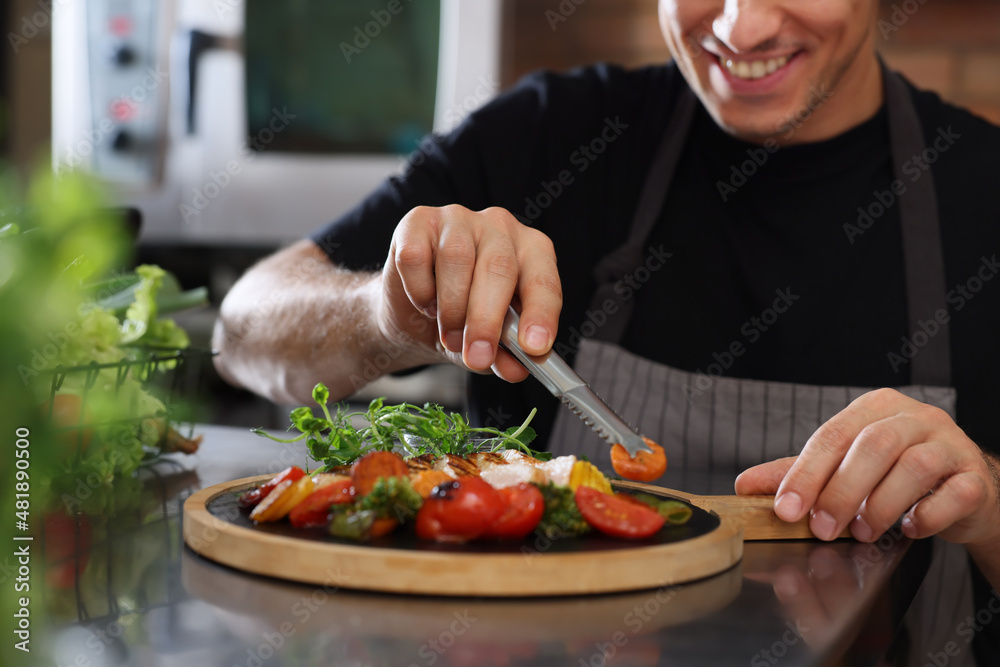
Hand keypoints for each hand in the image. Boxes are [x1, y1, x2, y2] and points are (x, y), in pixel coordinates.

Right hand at [379, 205, 561, 380]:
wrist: (413, 312)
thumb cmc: (462, 320)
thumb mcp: (489, 346)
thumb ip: (506, 357)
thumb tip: (517, 370)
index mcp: (531, 251)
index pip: (543, 279)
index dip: (541, 314)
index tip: (534, 347)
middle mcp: (500, 227)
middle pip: (499, 268)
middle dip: (487, 321)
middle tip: (478, 357)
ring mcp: (458, 218)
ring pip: (457, 259)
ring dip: (451, 308)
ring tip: (449, 335)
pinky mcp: (418, 221)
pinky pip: (417, 256)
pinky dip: (419, 290)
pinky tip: (425, 301)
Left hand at [735, 389, 999, 545]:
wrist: (961, 491)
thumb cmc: (894, 474)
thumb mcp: (843, 467)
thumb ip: (798, 473)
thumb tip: (745, 485)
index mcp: (874, 408)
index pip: (833, 435)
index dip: (806, 474)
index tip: (786, 509)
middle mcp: (914, 417)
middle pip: (874, 445)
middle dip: (842, 490)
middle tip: (823, 527)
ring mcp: (950, 444)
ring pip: (916, 466)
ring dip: (882, 503)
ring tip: (863, 531)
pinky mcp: (976, 477)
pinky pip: (957, 492)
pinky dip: (929, 513)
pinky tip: (910, 528)